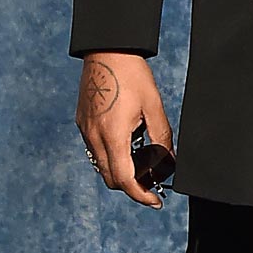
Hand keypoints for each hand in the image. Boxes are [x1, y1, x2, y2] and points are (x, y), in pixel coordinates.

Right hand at [76, 53, 174, 205]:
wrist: (107, 52)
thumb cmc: (132, 75)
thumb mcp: (154, 107)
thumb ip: (163, 137)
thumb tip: (170, 161)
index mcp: (113, 134)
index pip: (124, 179)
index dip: (140, 195)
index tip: (155, 201)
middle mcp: (94, 136)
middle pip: (111, 178)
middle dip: (132, 186)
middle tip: (153, 182)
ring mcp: (85, 131)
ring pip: (101, 166)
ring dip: (121, 172)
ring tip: (142, 162)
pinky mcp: (83, 124)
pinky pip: (96, 151)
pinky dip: (111, 157)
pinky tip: (128, 145)